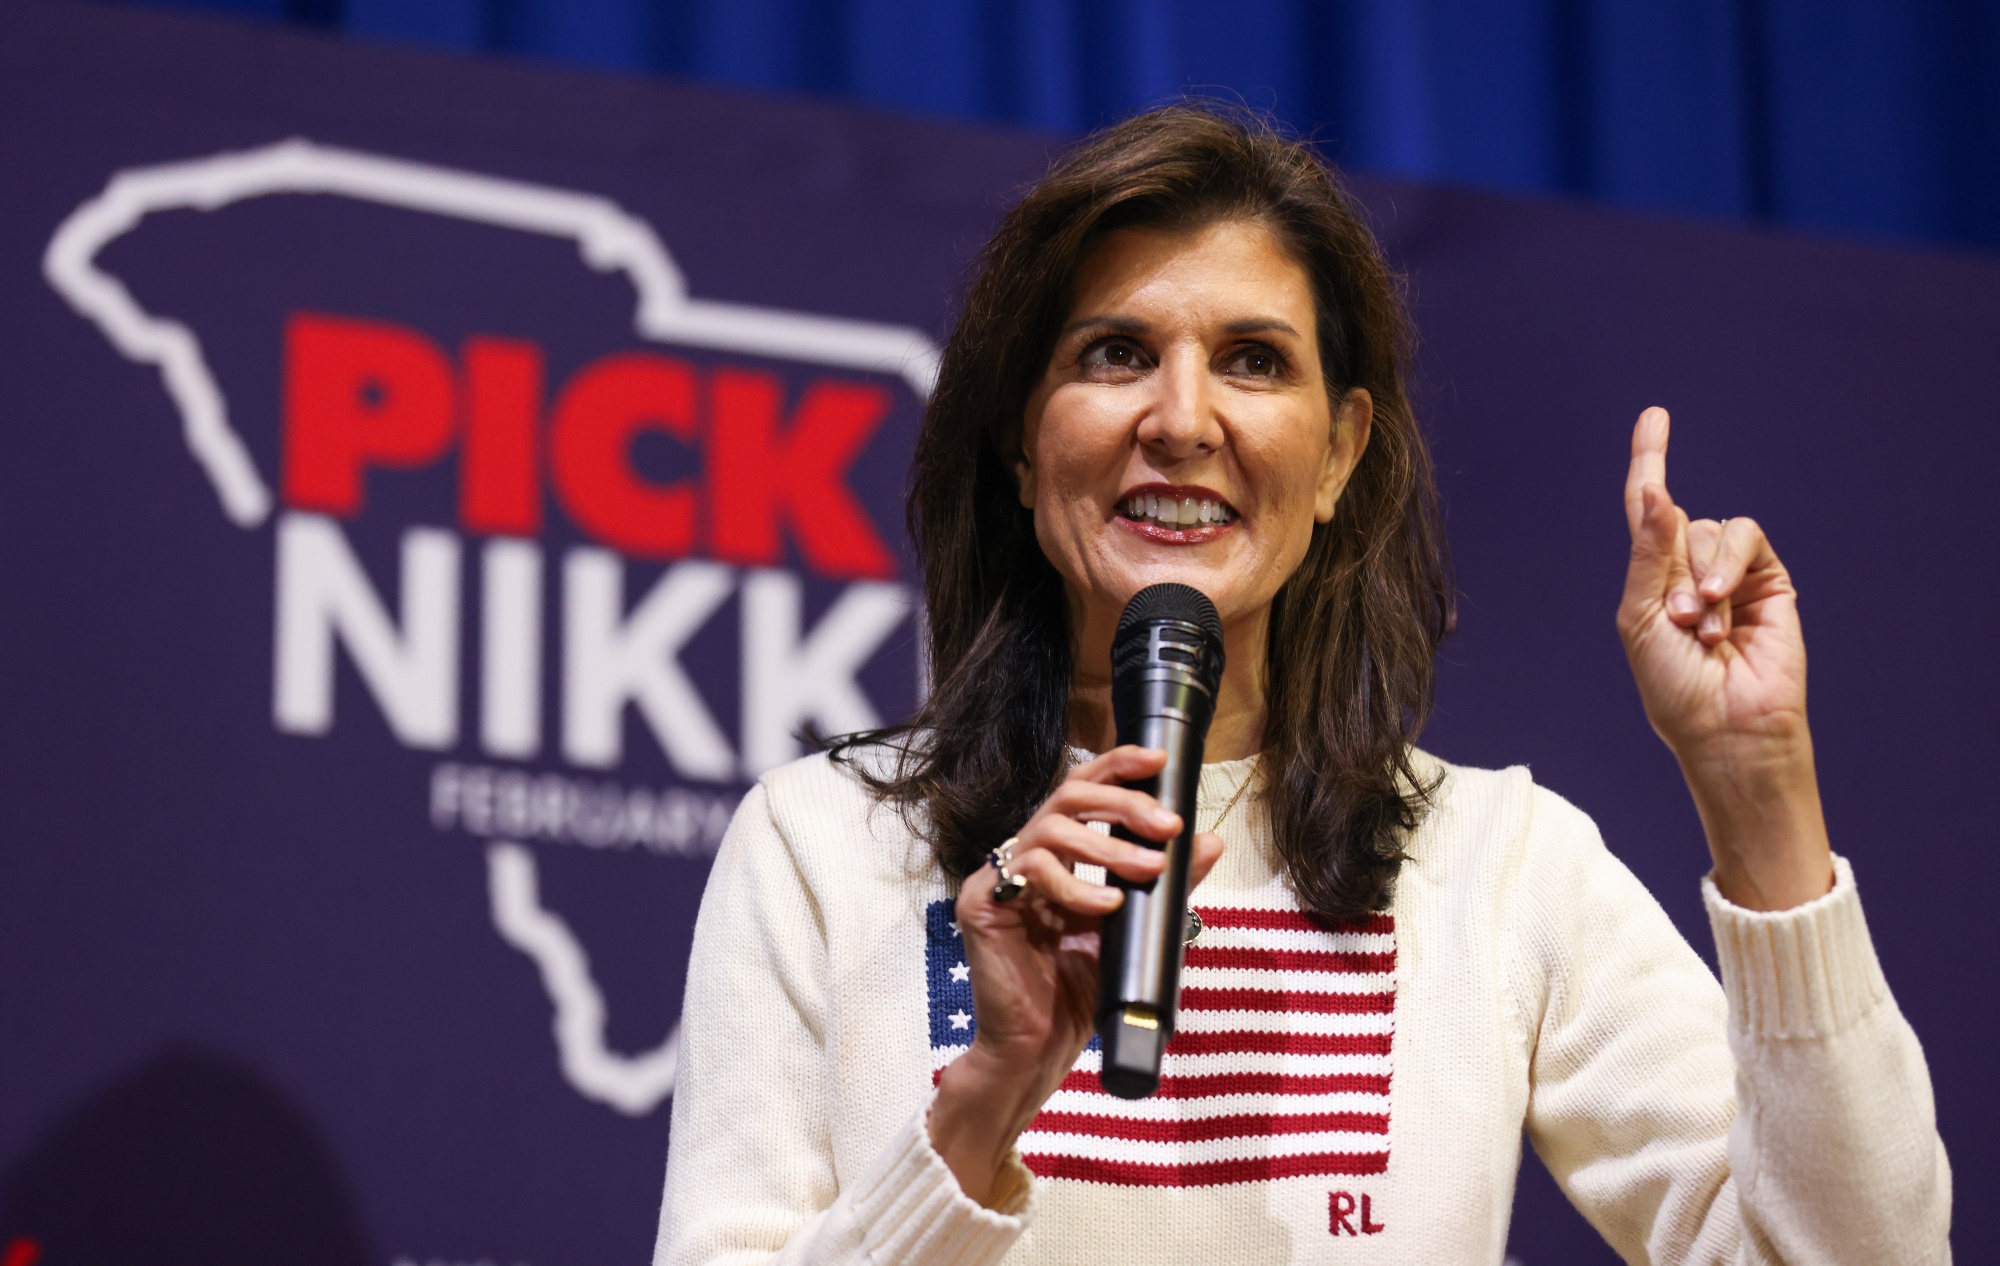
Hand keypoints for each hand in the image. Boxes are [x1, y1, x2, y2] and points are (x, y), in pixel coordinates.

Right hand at [927, 745, 1224, 1203]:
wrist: (1039, 1047)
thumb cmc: (1080, 990)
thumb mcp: (1136, 928)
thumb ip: (1168, 884)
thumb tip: (1210, 840)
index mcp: (1058, 854)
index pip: (1084, 791)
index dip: (1119, 767)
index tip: (1161, 763)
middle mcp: (1026, 855)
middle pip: (1068, 795)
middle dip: (1124, 803)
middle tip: (1168, 824)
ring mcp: (1000, 877)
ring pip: (1052, 828)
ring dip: (1109, 844)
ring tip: (1150, 868)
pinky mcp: (982, 902)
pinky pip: (1031, 871)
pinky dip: (1076, 887)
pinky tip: (1106, 906)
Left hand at [1618, 407, 1832, 910]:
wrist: (1724, 726)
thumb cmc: (1673, 684)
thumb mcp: (1641, 616)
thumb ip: (1649, 554)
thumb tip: (1660, 493)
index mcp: (1654, 577)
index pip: (1649, 509)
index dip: (1650, 460)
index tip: (1655, 416)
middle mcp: (1691, 568)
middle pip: (1677, 520)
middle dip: (1672, 566)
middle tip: (1677, 621)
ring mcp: (1732, 572)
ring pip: (1712, 528)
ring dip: (1701, 576)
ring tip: (1700, 626)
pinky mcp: (1769, 579)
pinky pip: (1745, 536)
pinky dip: (1727, 564)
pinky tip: (1722, 610)